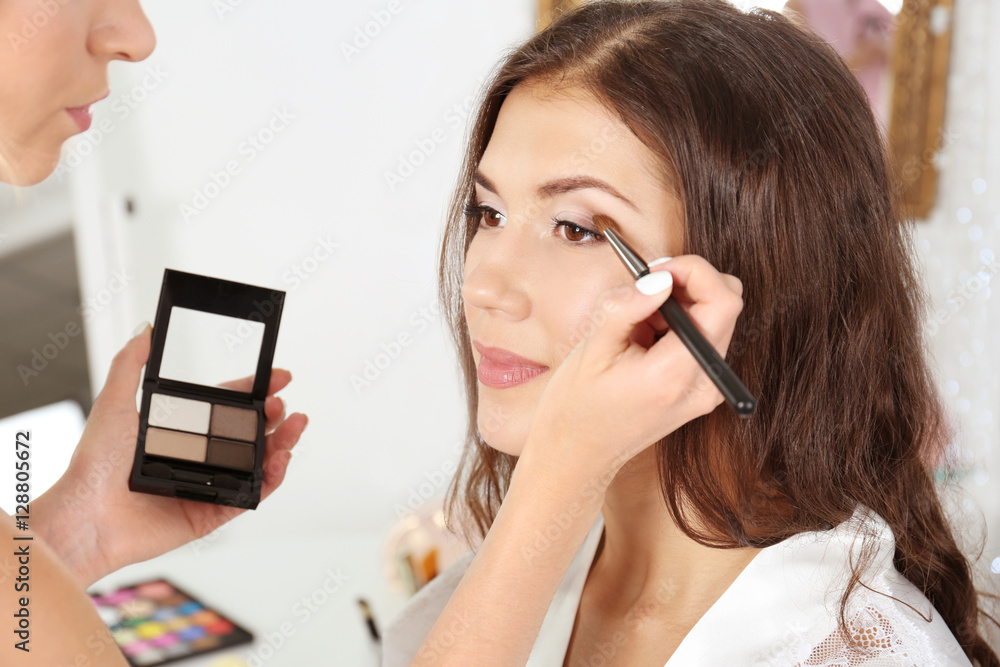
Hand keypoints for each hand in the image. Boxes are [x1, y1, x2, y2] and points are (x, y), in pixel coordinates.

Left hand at [32, 325, 307, 586]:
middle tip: (284, 405)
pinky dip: (271, 480)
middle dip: (275, 417)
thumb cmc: (93, 465)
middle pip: (250, 433)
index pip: (228, 406)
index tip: (278, 377)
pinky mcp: (212, 513)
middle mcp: (197, 458)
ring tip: (295, 428)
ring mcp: (207, 486)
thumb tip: (145, 329)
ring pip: (257, 463)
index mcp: (180, 432)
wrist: (86, 517)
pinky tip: (281, 461)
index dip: (255, 391)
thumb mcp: (113, 402)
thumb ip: (130, 363)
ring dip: (282, 444)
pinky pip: (251, 496)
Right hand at [524, 255, 743, 481]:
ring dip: (681, 305)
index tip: (659, 269)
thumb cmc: (575, 408)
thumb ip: (627, 306)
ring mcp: (704, 392)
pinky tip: (643, 338)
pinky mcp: (699, 392)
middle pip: (725, 306)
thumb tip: (661, 276)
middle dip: (687, 284)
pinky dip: (678, 326)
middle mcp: (702, 385)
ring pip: (715, 320)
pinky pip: (703, 341)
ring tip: (636, 322)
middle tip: (645, 286)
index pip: (723, 302)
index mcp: (676, 374)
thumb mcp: (591, 349)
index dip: (695, 271)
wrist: (575, 457)